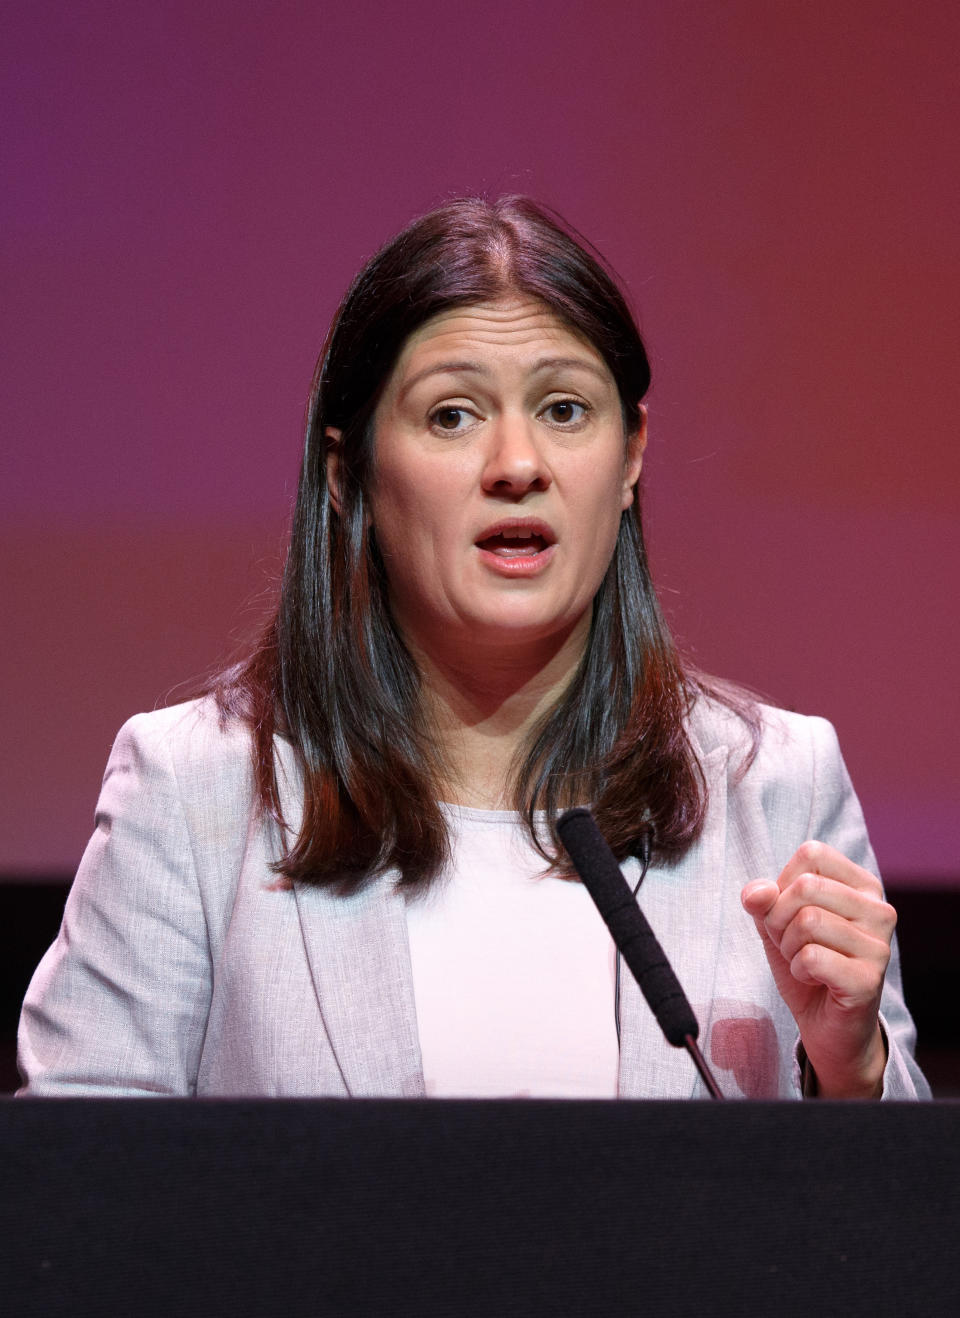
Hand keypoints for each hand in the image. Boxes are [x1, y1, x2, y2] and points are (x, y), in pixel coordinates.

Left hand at [741, 841, 896, 1097]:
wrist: (826, 1025)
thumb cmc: (806, 963)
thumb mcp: (776, 922)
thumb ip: (762, 899)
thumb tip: (756, 892)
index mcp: (863, 886)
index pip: (811, 854)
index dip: (784, 883)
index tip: (790, 914)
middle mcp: (880, 910)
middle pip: (805, 886)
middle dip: (780, 918)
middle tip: (792, 945)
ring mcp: (880, 946)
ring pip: (806, 921)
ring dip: (788, 947)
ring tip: (803, 963)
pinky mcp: (869, 980)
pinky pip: (811, 957)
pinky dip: (798, 970)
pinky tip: (814, 980)